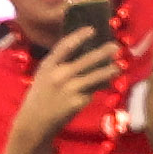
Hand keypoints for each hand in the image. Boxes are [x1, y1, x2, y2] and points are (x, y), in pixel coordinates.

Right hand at [17, 21, 121, 140]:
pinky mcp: (76, 102)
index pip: (65, 46)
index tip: (92, 30)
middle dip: (103, 52)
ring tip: (119, 67)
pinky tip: (105, 85)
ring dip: (109, 70)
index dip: (79, 36)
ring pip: (95, 76)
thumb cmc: (40, 97)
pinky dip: (99, 88)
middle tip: (115, 46)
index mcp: (48, 66)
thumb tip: (85, 54)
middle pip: (86, 60)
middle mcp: (59, 75)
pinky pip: (92, 91)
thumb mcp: (43, 77)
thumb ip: (59, 65)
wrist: (33, 123)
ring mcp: (69, 89)